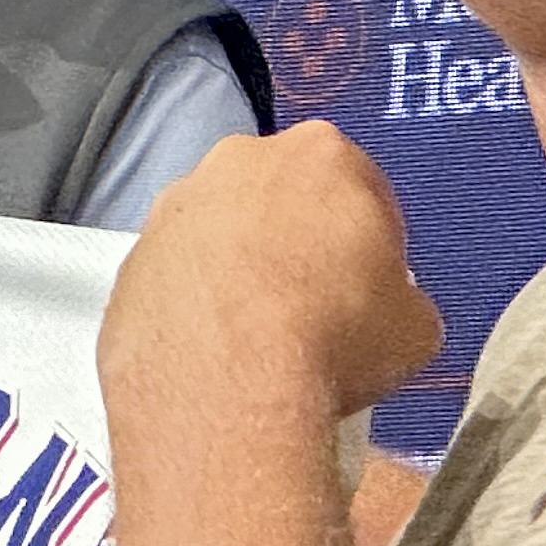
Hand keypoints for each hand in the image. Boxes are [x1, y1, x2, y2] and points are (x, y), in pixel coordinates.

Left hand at [102, 122, 441, 421]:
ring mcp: (174, 210)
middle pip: (280, 199)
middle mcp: (238, 163)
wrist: (227, 390)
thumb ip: (404, 301)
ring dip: (239, 274)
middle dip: (297, 244)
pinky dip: (193, 309)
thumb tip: (394, 317)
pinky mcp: (130, 263)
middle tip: (316, 309)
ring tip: (262, 342)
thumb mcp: (414, 326)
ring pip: (219, 235)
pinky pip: (174, 281)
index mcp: (321, 154)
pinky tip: (216, 356)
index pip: (358, 186)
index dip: (370, 240)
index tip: (370, 282)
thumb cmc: (328, 339)